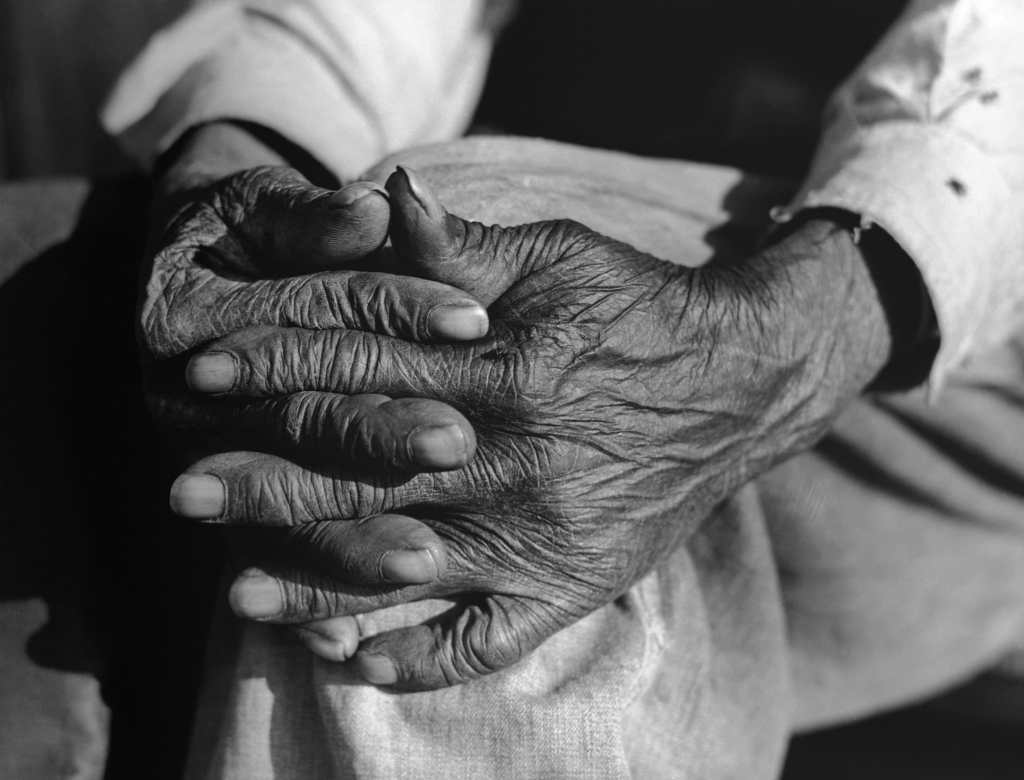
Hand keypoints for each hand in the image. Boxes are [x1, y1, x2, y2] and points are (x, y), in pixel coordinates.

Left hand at [173, 166, 891, 689]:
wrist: (741, 380)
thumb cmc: (639, 307)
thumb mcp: (559, 257)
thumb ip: (462, 246)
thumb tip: (382, 193)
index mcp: (502, 368)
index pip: (362, 366)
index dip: (273, 364)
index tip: (197, 373)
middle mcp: (513, 457)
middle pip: (364, 473)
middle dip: (263, 481)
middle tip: (179, 491)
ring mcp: (541, 533)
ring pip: (407, 569)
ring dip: (316, 585)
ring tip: (234, 593)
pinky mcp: (572, 585)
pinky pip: (488, 641)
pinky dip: (419, 660)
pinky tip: (353, 664)